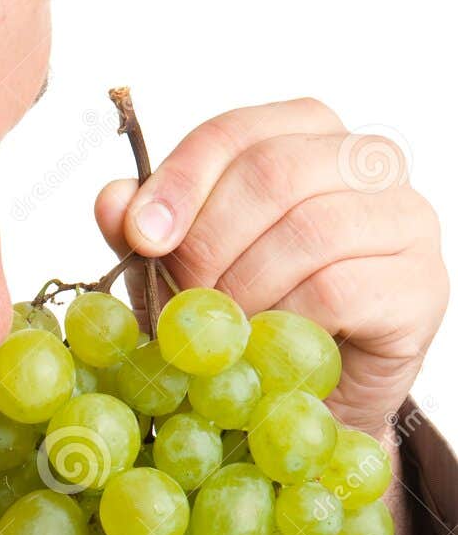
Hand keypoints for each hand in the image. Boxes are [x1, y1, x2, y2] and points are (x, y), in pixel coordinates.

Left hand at [94, 97, 448, 438]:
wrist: (306, 402)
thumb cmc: (251, 321)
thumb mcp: (184, 272)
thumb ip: (151, 233)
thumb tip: (113, 201)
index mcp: (305, 135)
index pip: (237, 132)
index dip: (181, 181)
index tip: (142, 236)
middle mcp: (365, 162)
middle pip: (273, 173)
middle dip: (208, 245)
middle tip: (180, 302)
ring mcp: (404, 220)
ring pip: (308, 230)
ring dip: (244, 291)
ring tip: (221, 333)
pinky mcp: (420, 285)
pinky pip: (338, 290)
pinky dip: (284, 323)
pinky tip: (265, 349)